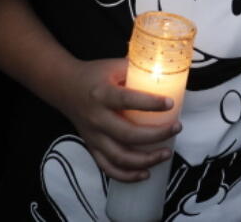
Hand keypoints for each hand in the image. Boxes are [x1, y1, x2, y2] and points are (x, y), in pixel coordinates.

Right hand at [56, 58, 181, 181]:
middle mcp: (97, 118)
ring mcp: (93, 136)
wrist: (64, 87)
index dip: (150, 104)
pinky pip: (108, 167)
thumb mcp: (113, 65)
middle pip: (127, 134)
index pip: (127, 100)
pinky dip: (126, 175)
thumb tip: (165, 68)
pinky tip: (145, 174)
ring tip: (166, 153)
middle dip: (156, 135)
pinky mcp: (92, 147)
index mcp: (102, 94)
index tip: (170, 104)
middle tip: (176, 128)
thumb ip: (137, 68)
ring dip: (145, 160)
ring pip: (119, 157)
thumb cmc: (94, 75)